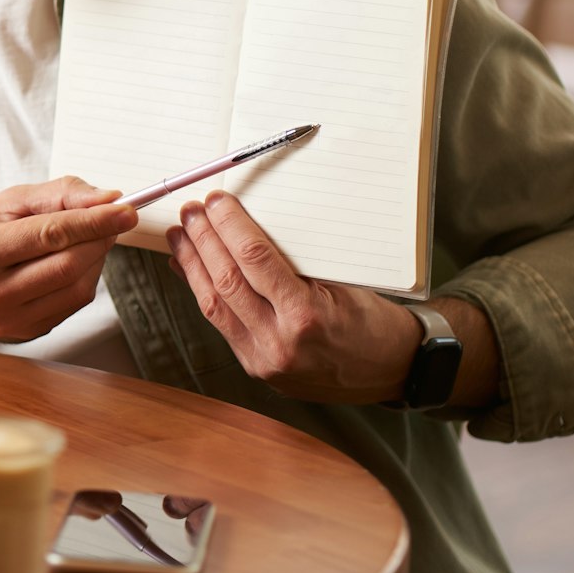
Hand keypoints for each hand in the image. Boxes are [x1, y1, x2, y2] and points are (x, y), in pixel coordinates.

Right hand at [0, 177, 135, 343]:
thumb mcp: (4, 204)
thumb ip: (57, 195)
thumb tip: (107, 199)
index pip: (49, 235)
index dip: (94, 221)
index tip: (126, 209)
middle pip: (68, 264)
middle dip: (101, 238)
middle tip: (117, 217)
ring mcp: (6, 321)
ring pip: (77, 288)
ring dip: (98, 259)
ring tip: (95, 236)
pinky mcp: (24, 334)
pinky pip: (72, 305)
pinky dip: (86, 278)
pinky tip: (77, 261)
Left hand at [167, 192, 420, 402]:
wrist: (393, 371)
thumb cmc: (374, 321)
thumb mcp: (342, 282)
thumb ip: (294, 261)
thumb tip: (249, 224)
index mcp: (306, 316)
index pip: (255, 259)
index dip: (229, 225)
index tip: (217, 201)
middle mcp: (279, 343)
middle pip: (226, 280)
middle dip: (203, 240)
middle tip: (192, 211)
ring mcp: (264, 361)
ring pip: (214, 305)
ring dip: (192, 265)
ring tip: (180, 236)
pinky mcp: (256, 368)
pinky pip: (221, 323)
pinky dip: (202, 292)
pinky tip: (189, 270)